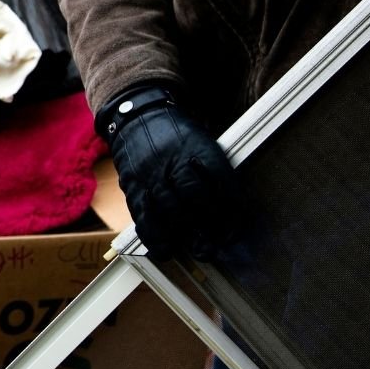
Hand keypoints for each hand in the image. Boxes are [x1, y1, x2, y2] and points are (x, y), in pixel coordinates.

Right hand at [98, 86, 240, 259]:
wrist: (135, 118)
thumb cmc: (174, 135)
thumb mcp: (201, 141)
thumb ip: (215, 169)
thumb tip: (234, 204)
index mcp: (194, 146)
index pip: (217, 174)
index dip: (231, 202)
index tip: (238, 223)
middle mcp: (170, 160)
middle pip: (192, 193)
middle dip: (209, 222)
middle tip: (222, 242)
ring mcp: (148, 174)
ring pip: (165, 206)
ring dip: (185, 233)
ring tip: (200, 250)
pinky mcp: (131, 186)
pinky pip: (141, 214)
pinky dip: (153, 236)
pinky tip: (165, 250)